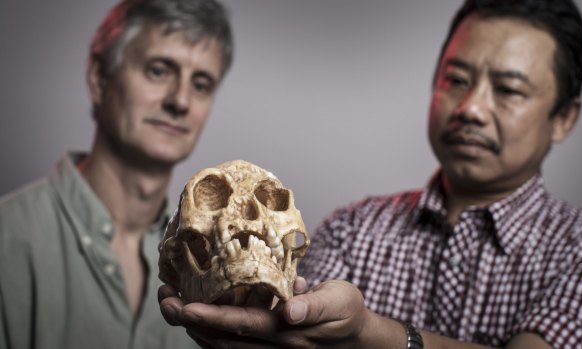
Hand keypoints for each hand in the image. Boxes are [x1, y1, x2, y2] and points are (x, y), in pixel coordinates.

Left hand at [158, 278, 384, 348]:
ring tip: (171, 304)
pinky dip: (209, 331)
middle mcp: (274, 346)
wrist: (356, 338)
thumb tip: (290, 308)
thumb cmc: (348, 312)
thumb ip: (315, 305)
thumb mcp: (340, 301)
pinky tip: (196, 315)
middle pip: (223, 338)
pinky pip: (231, 343)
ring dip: (194, 327)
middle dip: (190, 321)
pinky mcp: (266, 347)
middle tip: (165, 299)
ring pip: (222, 344)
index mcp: (289, 332)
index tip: (185, 306)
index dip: (212, 317)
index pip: (243, 325)